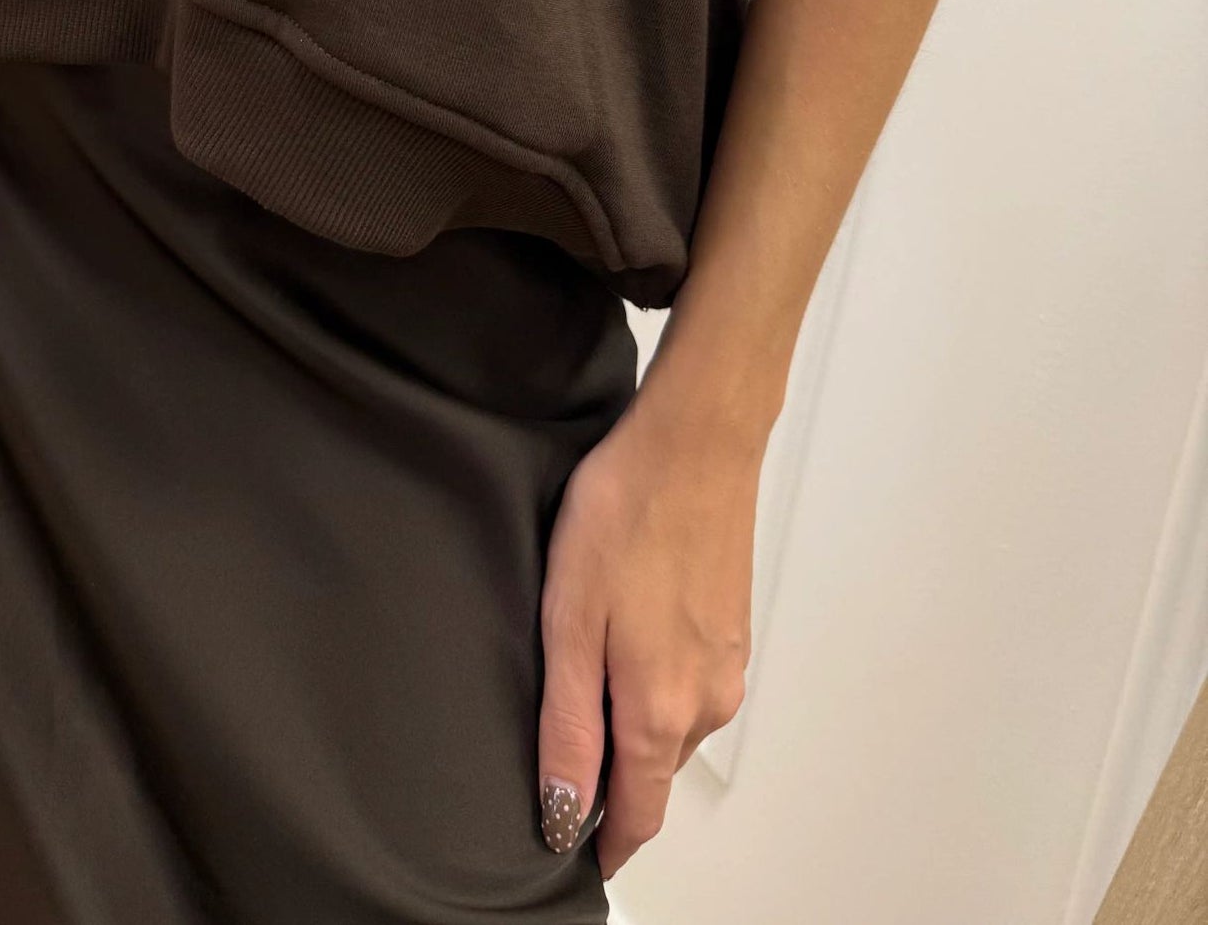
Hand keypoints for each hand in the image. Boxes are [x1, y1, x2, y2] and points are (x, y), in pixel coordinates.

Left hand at [537, 387, 759, 875]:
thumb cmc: (629, 512)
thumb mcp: (571, 621)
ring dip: (634, 728)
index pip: (636, 813)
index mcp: (663, 709)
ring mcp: (726, 663)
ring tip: (585, 699)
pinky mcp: (732, 628)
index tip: (574, 852)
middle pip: (653, 772)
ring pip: (672, 726)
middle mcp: (706, 699)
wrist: (695, 439)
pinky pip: (689, 684)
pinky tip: (625, 640)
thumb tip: (564, 809)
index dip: (602, 841)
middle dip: (613, 784)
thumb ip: (569, 725)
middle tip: (560, 773)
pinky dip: (656, 686)